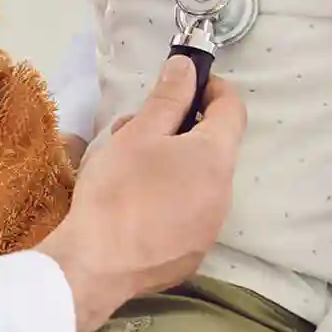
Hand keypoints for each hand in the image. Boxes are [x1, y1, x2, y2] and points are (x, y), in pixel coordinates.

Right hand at [35, 55, 245, 331]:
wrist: (98, 264)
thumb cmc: (118, 190)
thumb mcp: (138, 133)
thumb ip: (168, 97)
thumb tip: (187, 66)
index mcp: (215, 157)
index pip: (233, 109)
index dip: (213, 88)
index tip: (186, 83)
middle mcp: (225, 193)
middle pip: (213, 146)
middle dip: (180, 128)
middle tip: (137, 128)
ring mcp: (211, 227)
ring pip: (200, 180)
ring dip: (173, 163)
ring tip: (130, 166)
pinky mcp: (194, 253)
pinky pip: (190, 212)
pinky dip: (171, 198)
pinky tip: (136, 204)